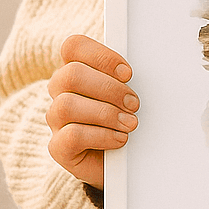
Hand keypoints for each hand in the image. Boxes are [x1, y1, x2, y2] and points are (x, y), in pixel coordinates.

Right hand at [46, 35, 138, 189]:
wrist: (121, 161)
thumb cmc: (124, 119)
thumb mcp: (128, 95)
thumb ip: (127, 79)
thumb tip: (152, 67)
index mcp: (76, 69)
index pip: (74, 47)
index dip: (101, 56)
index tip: (128, 73)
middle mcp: (60, 91)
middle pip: (71, 74)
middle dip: (109, 88)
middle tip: (134, 103)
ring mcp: (56, 119)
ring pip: (67, 105)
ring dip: (106, 113)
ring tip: (130, 123)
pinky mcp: (58, 147)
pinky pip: (72, 136)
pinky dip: (101, 136)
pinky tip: (120, 139)